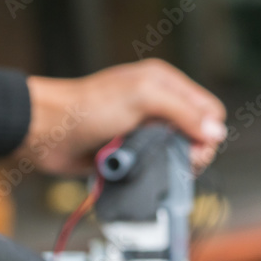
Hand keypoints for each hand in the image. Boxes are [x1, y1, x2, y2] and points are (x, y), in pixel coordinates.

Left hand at [18, 59, 226, 174]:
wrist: (46, 131)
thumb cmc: (86, 107)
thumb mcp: (142, 98)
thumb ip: (182, 112)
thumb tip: (215, 131)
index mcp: (164, 85)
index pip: (207, 110)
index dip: (207, 132)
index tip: (196, 150)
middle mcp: (155, 108)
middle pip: (193, 137)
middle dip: (189, 153)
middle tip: (178, 163)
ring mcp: (139, 133)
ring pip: (171, 157)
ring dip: (165, 166)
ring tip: (151, 166)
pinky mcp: (124, 155)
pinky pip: (147, 170)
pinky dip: (145, 175)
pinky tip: (136, 173)